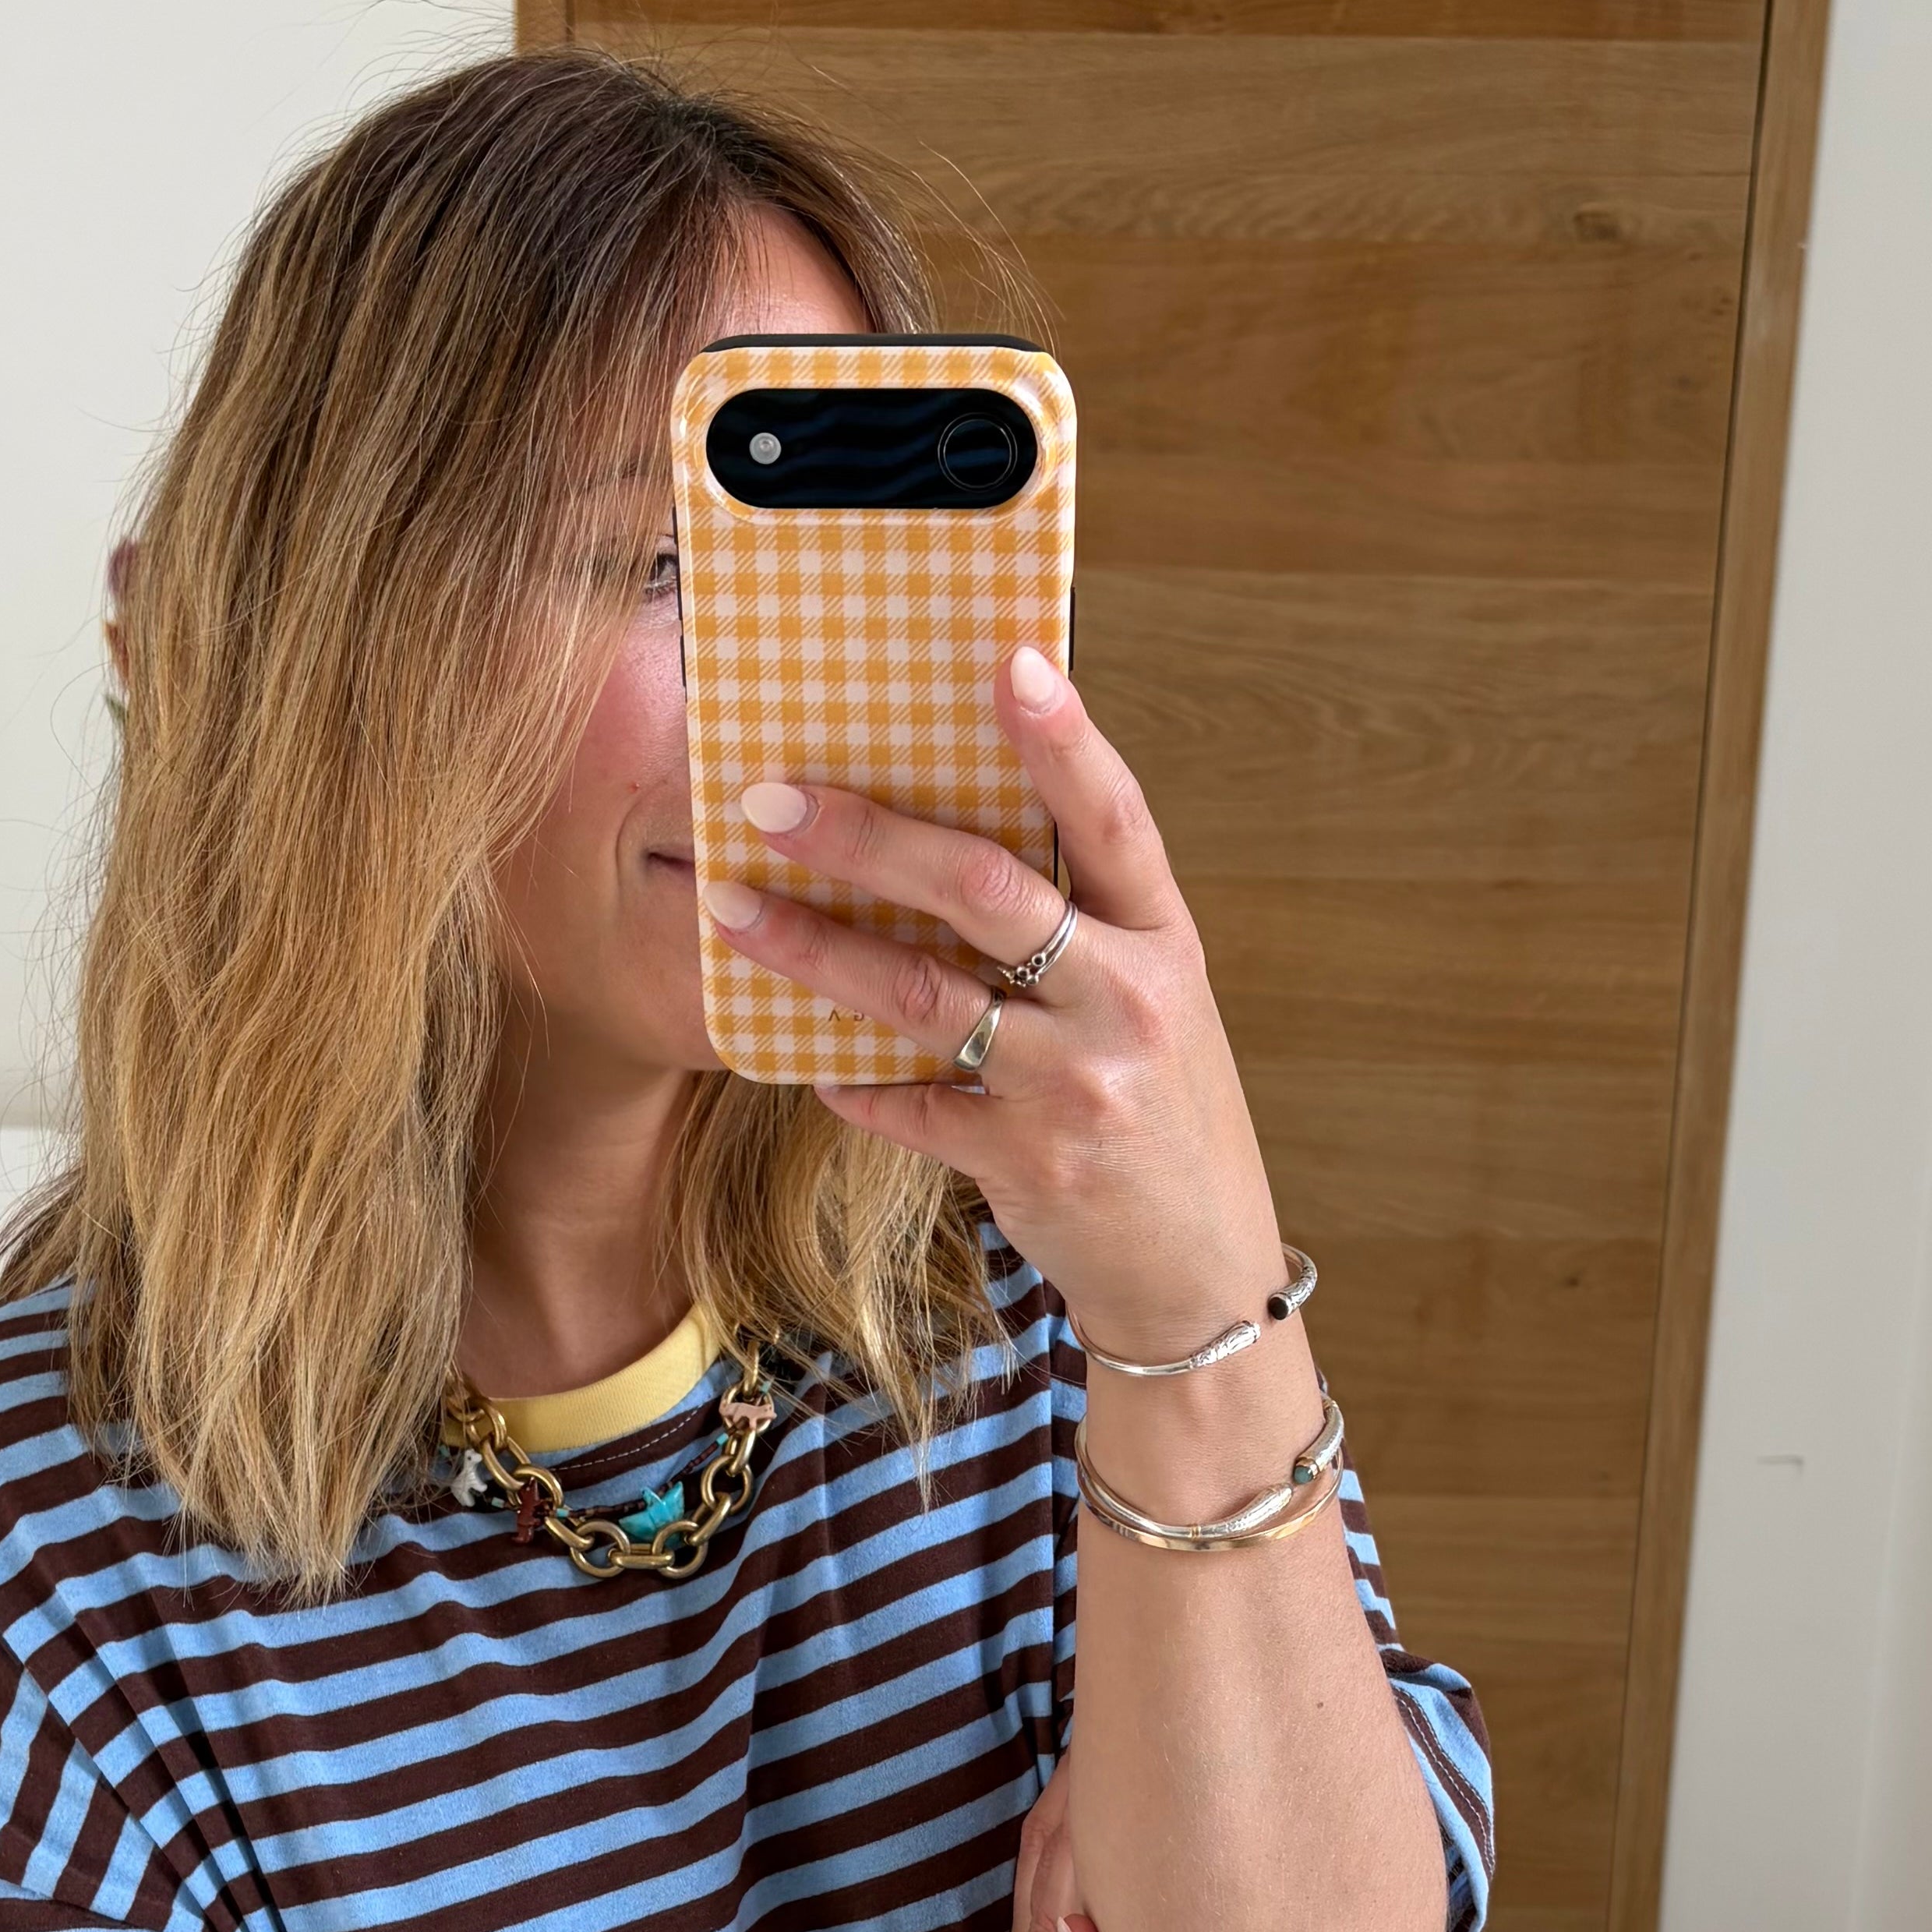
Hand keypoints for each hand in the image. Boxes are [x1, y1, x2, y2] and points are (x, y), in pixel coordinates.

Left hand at [701, 646, 1283, 1362]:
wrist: (1199, 1272)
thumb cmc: (1159, 1112)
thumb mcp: (1151, 1003)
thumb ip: (1077, 927)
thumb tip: (945, 832)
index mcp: (1166, 940)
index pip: (1114, 817)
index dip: (1063, 738)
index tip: (1006, 660)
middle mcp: (1128, 1000)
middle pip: (985, 891)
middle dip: (866, 837)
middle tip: (769, 799)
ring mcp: (1077, 1082)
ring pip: (922, 996)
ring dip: (813, 949)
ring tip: (732, 907)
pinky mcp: (1026, 1161)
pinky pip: (907, 1105)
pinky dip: (849, 1081)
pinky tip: (805, 1063)